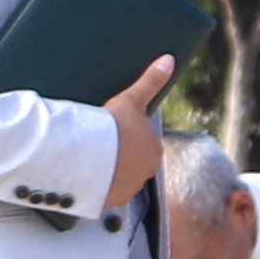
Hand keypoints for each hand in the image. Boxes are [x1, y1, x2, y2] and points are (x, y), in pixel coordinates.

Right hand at [103, 55, 177, 209]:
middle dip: (122, 156)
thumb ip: (151, 80)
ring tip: (94, 160)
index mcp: (154, 147)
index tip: (114, 133)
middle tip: (103, 146)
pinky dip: (102, 185)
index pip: (145, 143)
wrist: (90, 154)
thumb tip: (169, 59)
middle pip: (136, 162)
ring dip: (112, 171)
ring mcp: (131, 186)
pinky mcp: (114, 199)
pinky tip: (90, 176)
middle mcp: (147, 170)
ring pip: (123, 178)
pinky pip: (109, 192)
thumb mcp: (132, 99)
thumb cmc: (112, 126)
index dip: (128, 137)